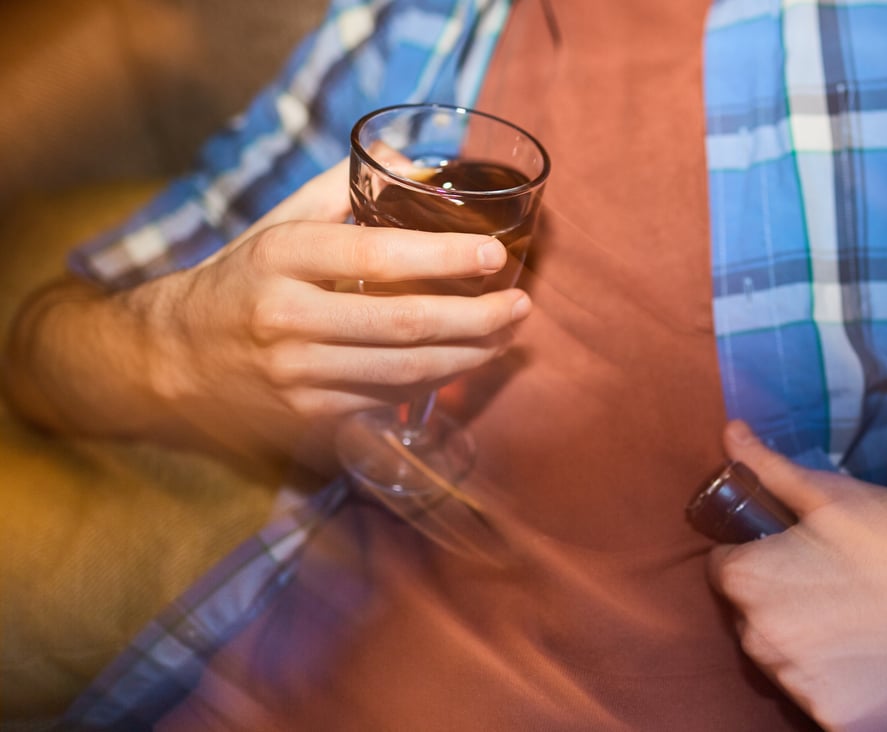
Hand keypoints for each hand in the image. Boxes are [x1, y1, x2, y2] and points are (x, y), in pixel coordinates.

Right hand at [121, 160, 531, 463]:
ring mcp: (296, 377)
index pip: (374, 255)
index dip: (442, 256)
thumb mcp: (277, 224)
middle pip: (403, 326)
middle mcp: (287, 320)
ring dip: (469, 357)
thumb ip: (342, 188)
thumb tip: (414, 157)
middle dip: (476, 319)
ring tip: (507, 335)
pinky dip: (434, 383)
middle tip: (521, 306)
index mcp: (280, 258)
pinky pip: (388, 403)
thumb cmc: (240, 280)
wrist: (171, 360)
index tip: (492, 253)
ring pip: (404, 373)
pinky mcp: (307, 418)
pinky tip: (465, 363)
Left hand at [706, 422, 886, 728]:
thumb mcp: (828, 493)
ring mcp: (798, 685)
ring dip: (806, 642)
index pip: (724, 570)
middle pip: (751, 618)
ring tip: (858, 617)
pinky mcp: (835, 717)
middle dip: (779, 600)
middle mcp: (761, 640)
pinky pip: (818, 695)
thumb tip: (729, 432)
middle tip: (834, 582)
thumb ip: (765, 468)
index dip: (757, 556)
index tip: (794, 552)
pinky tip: (873, 652)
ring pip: (783, 659)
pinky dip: (838, 680)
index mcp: (748, 582)